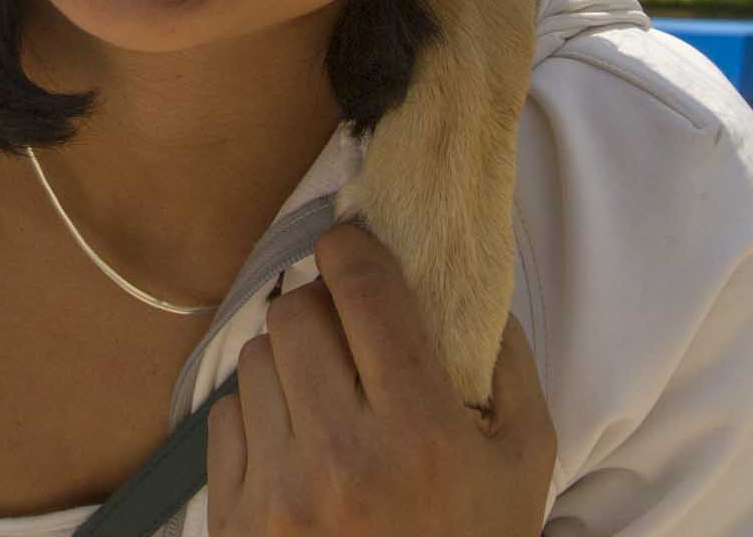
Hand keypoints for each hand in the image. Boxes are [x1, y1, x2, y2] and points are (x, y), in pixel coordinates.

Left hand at [209, 224, 556, 535]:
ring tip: (325, 399)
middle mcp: (342, 458)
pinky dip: (259, 418)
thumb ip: (507, 366)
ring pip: (255, 360)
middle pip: (295, 314)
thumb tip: (464, 285)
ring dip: (288, 364)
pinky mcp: (233, 519)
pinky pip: (226, 417)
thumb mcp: (525, 463)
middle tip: (346, 334)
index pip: (363, 291)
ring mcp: (278, 493)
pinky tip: (297, 447)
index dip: (352, 248)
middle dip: (322, 310)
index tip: (352, 244)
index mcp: (420, 433)